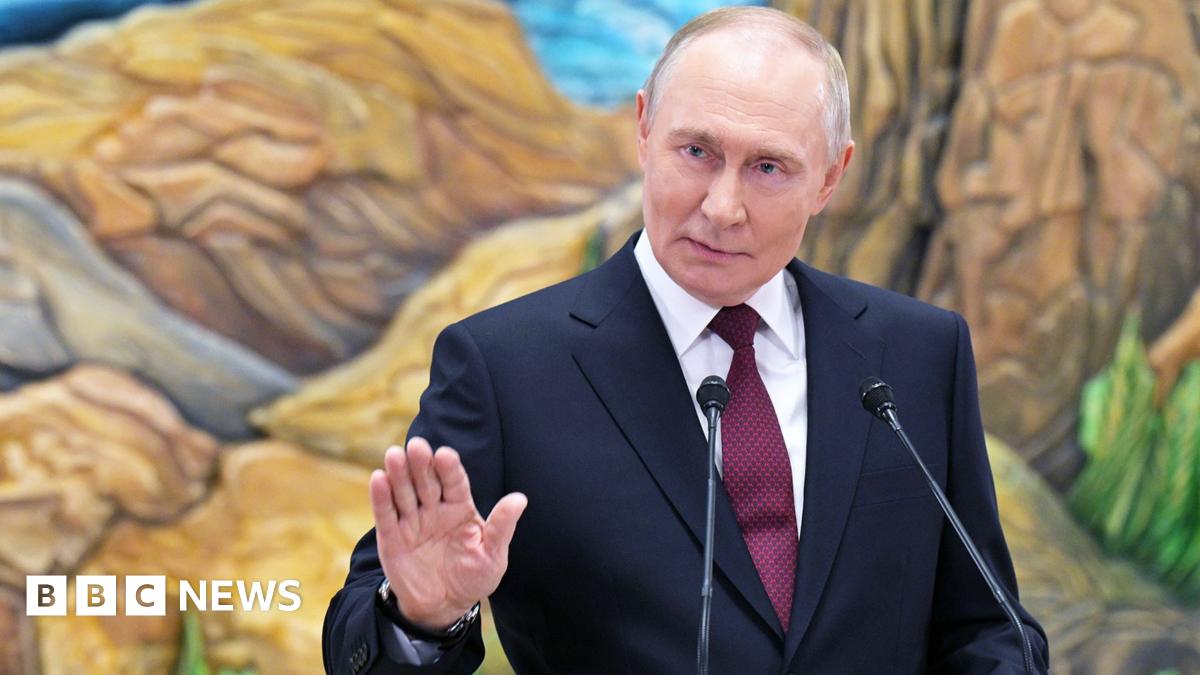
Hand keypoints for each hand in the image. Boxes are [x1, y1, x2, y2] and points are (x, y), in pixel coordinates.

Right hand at [369, 436, 527, 630]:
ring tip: (394, 455)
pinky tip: (378, 478)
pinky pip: (386, 515)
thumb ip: (502, 526)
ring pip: (404, 493)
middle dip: (422, 464)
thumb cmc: (474, 577)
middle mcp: (435, 509)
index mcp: (460, 507)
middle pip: (427, 481)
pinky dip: (381, 497)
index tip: (445, 454)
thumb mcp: (493, 554)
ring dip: (399, 474)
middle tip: (417, 446)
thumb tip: (520, 499)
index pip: (455, 482)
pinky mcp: (392, 537)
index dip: (449, 468)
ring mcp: (412, 521)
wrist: (445, 607)